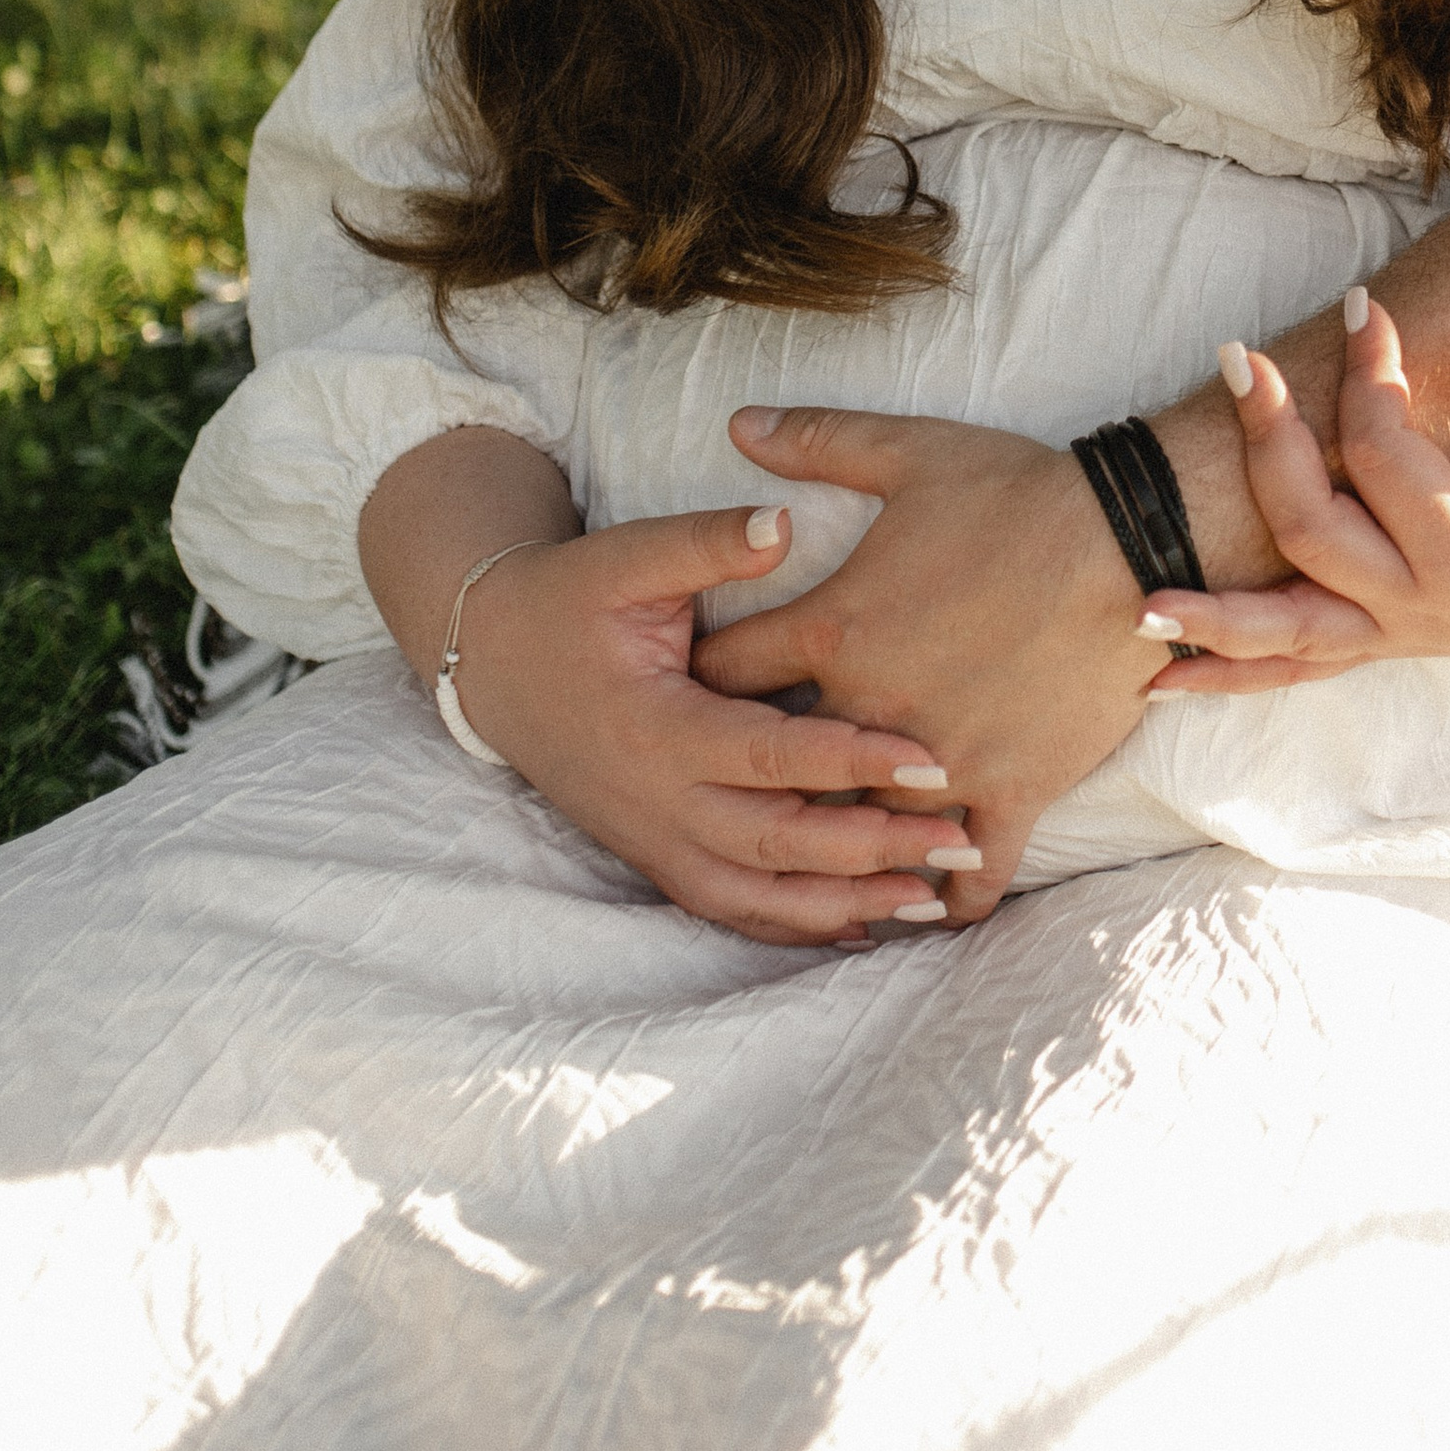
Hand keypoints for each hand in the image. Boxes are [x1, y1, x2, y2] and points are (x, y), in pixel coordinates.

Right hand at [449, 500, 975, 946]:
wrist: (490, 664)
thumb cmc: (567, 602)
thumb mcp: (624, 559)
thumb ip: (704, 546)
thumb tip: (779, 523)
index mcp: (658, 727)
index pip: (770, 755)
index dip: (852, 759)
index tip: (931, 756)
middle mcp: (658, 801)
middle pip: (778, 842)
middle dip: (872, 847)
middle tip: (958, 841)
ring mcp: (656, 840)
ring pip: (760, 895)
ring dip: (845, 904)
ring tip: (929, 898)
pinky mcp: (657, 858)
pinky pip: (734, 908)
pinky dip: (797, 925)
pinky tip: (863, 927)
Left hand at [692, 408, 1160, 922]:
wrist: (1132, 545)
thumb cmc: (1019, 495)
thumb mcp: (910, 451)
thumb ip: (815, 439)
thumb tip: (735, 420)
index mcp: (837, 630)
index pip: (726, 673)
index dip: (703, 680)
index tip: (694, 691)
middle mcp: (874, 709)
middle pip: (780, 767)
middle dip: (759, 775)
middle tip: (743, 783)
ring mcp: (941, 762)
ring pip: (862, 832)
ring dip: (843, 844)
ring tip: (823, 857)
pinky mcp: (1009, 793)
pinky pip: (967, 875)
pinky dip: (946, 895)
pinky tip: (930, 903)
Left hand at [1144, 297, 1449, 689]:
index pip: (1386, 453)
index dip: (1368, 373)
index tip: (1364, 307)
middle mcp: (1423, 604)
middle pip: (1313, 530)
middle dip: (1267, 441)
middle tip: (1241, 358)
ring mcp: (1397, 632)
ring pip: (1287, 632)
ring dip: (1212, 617)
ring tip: (1140, 600)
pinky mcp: (1382, 639)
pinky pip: (1296, 670)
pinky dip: (1230, 679)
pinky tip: (1160, 681)